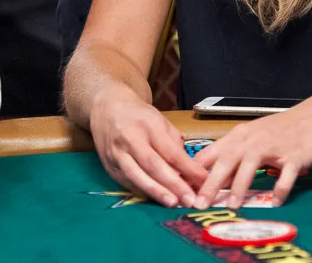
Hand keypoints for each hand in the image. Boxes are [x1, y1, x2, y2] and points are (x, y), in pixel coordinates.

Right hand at [89, 93, 207, 207]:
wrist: (107, 108)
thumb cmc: (139, 116)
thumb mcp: (161, 121)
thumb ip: (174, 144)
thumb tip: (188, 170)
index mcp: (149, 126)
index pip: (171, 152)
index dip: (188, 168)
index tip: (204, 181)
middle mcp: (130, 140)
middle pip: (153, 166)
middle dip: (173, 185)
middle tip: (189, 200)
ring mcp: (117, 154)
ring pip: (137, 177)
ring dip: (156, 192)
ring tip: (173, 203)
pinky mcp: (108, 166)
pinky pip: (127, 182)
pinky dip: (143, 192)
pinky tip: (156, 199)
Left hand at [192, 93, 311, 209]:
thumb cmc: (283, 128)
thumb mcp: (255, 136)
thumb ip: (235, 155)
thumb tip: (214, 178)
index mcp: (241, 136)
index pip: (213, 153)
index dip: (197, 171)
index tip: (185, 189)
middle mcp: (254, 140)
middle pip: (228, 160)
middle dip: (212, 182)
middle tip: (200, 203)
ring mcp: (275, 146)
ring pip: (252, 164)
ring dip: (240, 186)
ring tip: (232, 205)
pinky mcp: (295, 155)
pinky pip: (286, 173)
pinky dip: (280, 188)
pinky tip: (275, 202)